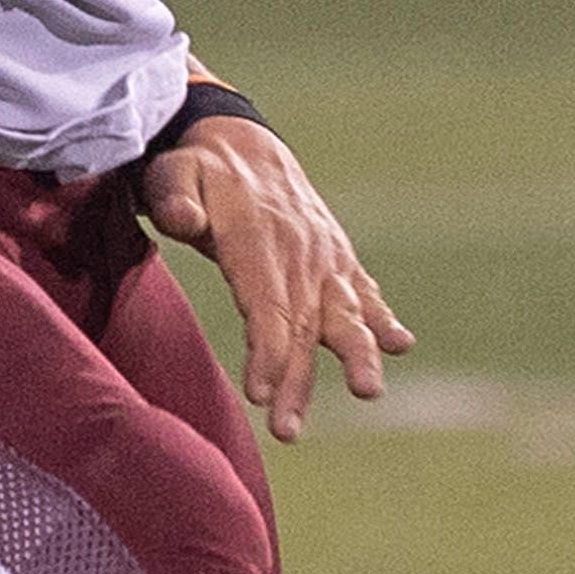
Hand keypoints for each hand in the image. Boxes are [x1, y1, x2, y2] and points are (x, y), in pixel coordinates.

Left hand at [142, 114, 410, 440]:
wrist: (241, 143)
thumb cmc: (196, 170)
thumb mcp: (173, 173)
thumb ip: (175, 198)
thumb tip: (184, 221)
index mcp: (257, 235)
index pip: (265, 301)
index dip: (267, 349)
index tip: (261, 393)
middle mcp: (300, 250)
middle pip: (302, 324)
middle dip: (297, 379)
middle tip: (287, 430)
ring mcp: (324, 255)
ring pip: (342, 313)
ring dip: (357, 355)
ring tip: (368, 391)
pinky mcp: (337, 260)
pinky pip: (363, 291)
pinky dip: (383, 317)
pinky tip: (402, 344)